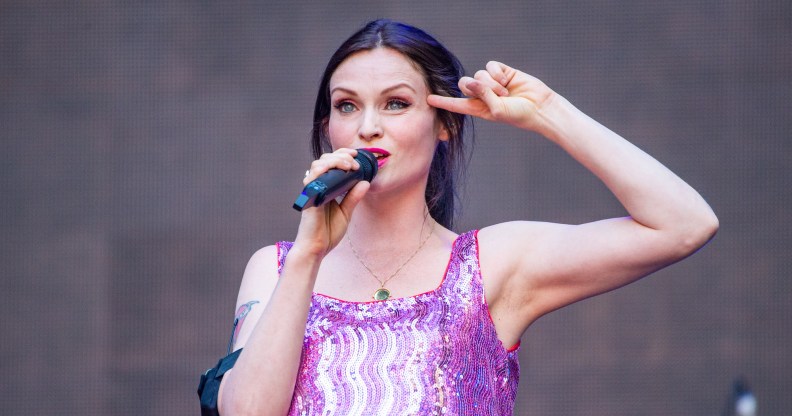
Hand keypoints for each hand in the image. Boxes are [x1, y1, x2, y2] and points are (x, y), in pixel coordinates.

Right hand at [294, 148, 369, 256]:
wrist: (317, 248)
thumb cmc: (328, 233)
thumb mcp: (346, 212)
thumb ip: (353, 197)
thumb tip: (365, 182)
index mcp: (326, 188)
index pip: (331, 164)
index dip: (343, 155)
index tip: (356, 155)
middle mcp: (317, 186)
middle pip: (325, 160)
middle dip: (341, 155)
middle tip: (355, 161)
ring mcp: (312, 190)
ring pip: (318, 164)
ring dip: (335, 160)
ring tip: (349, 165)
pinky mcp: (308, 196)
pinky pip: (312, 177)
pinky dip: (323, 169)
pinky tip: (334, 169)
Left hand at [427, 61, 556, 132]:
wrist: (540, 107)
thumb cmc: (518, 114)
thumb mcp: (497, 110)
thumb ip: (482, 95)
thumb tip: (471, 80)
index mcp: (478, 108)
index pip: (457, 104)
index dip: (443, 101)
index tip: (429, 99)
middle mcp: (483, 94)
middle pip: (464, 84)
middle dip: (474, 86)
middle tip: (494, 95)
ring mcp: (492, 82)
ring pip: (479, 74)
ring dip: (492, 83)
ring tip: (505, 93)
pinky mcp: (502, 72)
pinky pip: (490, 66)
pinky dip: (498, 73)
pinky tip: (507, 81)